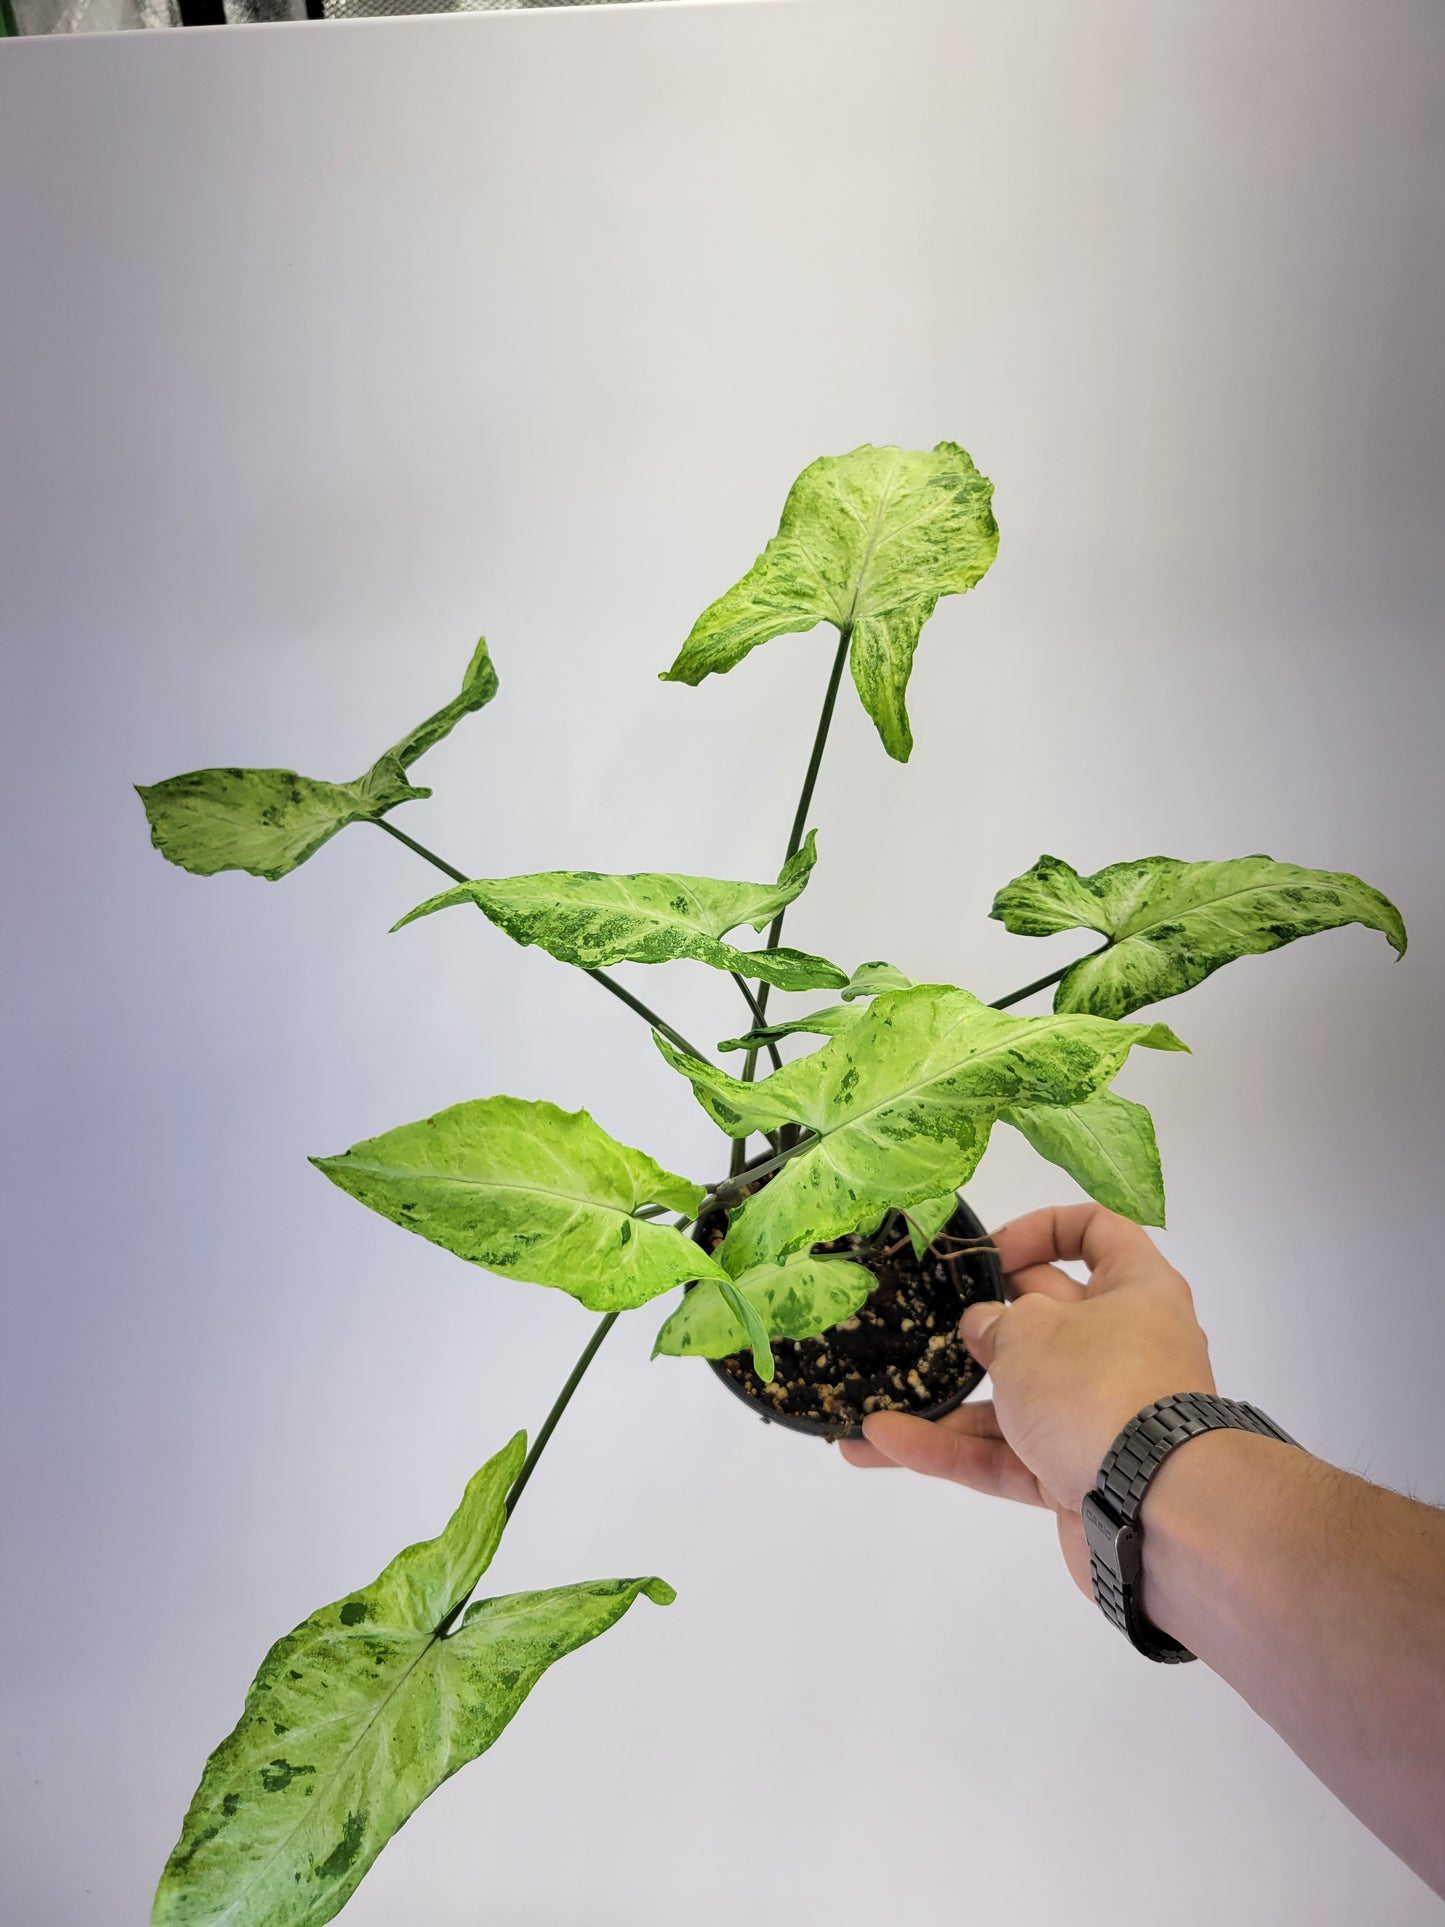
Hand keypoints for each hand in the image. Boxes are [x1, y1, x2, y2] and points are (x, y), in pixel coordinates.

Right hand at [839, 1203, 1216, 1596]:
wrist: (1158, 1514)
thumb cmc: (1098, 1387)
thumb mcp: (1030, 1332)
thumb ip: (996, 1322)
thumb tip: (985, 1327)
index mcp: (1136, 1291)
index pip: (1098, 1234)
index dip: (1041, 1230)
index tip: (988, 1256)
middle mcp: (1124, 1349)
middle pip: (1045, 1320)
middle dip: (980, 1323)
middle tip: (924, 1320)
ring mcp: (1099, 1417)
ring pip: (1013, 1399)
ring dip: (945, 1404)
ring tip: (871, 1409)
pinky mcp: (1074, 1475)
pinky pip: (1006, 1454)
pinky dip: (952, 1450)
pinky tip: (885, 1445)